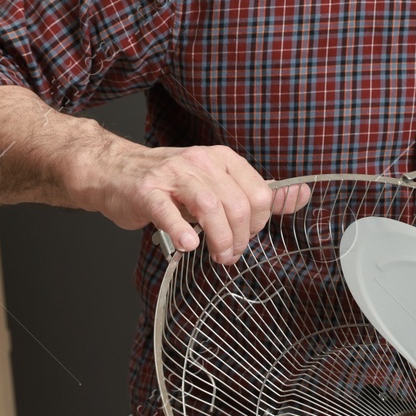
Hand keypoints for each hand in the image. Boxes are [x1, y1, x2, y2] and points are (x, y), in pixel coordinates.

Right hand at [70, 142, 309, 263]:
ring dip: (218, 240)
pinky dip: (182, 232)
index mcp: (223, 159)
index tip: (245, 239)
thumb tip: (301, 196)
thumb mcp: (216, 183)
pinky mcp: (146, 190)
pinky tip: (186, 245)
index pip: (259, 194)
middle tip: (229, 255)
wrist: (114, 173)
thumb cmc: (168, 184)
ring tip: (216, 256)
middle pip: (238, 204)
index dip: (258, 225)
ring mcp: (173, 174)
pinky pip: (169, 212)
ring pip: (210, 208)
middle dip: (240, 239)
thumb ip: (255, 193)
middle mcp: (201, 161)